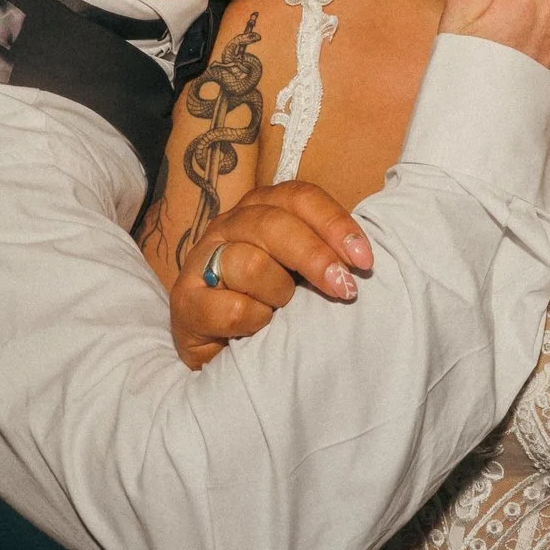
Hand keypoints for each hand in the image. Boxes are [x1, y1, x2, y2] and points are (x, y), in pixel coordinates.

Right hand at [168, 180, 373, 368]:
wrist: (221, 352)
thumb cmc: (272, 303)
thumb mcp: (302, 271)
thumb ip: (325, 254)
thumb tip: (363, 260)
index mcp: (262, 208)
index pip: (300, 197)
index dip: (335, 224)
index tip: (364, 261)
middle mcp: (230, 224)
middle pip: (275, 224)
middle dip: (316, 258)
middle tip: (344, 289)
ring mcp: (202, 259)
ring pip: (251, 263)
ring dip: (279, 294)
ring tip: (282, 312)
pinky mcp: (185, 300)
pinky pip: (233, 307)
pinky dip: (255, 322)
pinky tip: (258, 330)